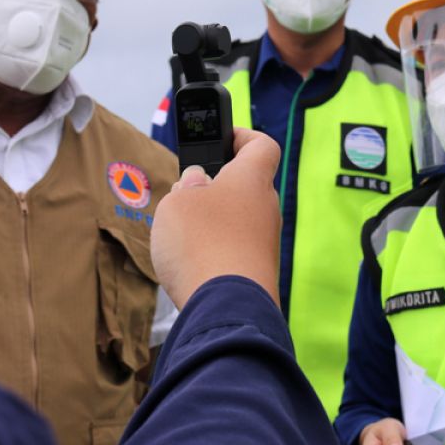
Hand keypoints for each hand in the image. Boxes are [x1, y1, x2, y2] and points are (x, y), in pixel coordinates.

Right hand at [150, 128, 282, 309]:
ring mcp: (266, 241)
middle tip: (187, 193)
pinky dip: (217, 250)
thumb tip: (200, 184)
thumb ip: (188, 187)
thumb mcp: (178, 202)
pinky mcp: (259, 271)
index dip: (243, 137)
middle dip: (217, 186)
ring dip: (215, 221)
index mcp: (252, 179)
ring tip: (183, 233)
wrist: (227, 307)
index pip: (262, 145)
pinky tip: (193, 263)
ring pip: (240, 220)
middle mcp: (266, 207)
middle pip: (246, 186)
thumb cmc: (202, 244)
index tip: (224, 138)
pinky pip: (237, 249)